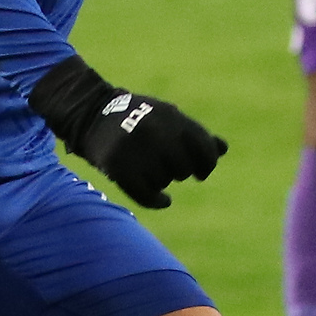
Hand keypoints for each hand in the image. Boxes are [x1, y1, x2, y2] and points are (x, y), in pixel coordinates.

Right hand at [31, 56, 226, 208]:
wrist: (92, 115)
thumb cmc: (138, 118)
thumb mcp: (167, 118)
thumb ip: (195, 134)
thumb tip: (222, 149)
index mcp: (172, 117)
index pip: (205, 150)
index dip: (207, 164)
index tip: (202, 171)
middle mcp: (156, 133)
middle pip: (185, 169)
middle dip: (180, 170)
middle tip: (169, 166)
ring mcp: (137, 150)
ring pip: (164, 181)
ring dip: (161, 180)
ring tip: (149, 168)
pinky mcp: (119, 167)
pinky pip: (148, 195)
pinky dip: (157, 201)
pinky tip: (163, 200)